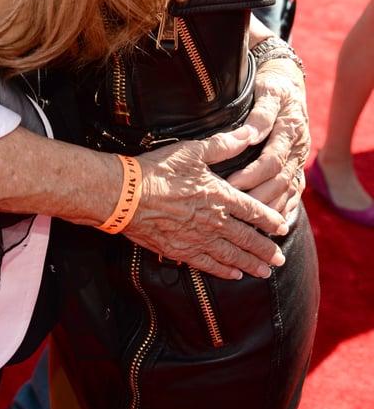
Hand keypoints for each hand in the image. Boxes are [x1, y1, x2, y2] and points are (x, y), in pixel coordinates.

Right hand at [127, 126, 288, 280]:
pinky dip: (224, 271)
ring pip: (232, 255)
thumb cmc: (157, 170)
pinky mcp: (181, 251)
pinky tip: (233, 274)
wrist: (126, 195)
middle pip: (248, 238)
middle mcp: (215, 221)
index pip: (254, 211)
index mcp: (220, 196)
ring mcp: (198, 239)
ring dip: (251, 263)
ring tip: (265, 272)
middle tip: (280, 259)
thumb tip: (248, 133)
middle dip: (266, 250)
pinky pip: (209, 265)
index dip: (270, 220)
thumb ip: (223, 144)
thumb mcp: (192, 151)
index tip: (282, 228)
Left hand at [227, 59, 308, 216]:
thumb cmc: (273, 85)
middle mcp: (298, 148)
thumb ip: (260, 114)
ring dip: (270, 207)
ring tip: (248, 220)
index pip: (272, 161)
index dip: (251, 175)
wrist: (290, 82)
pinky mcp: (297, 165)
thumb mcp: (268, 91)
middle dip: (258, 197)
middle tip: (235, 208)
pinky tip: (269, 219)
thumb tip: (249, 136)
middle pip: (280, 181)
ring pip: (288, 190)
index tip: (230, 184)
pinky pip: (294, 191)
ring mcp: (300, 159)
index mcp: (290, 130)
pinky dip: (283, 207)